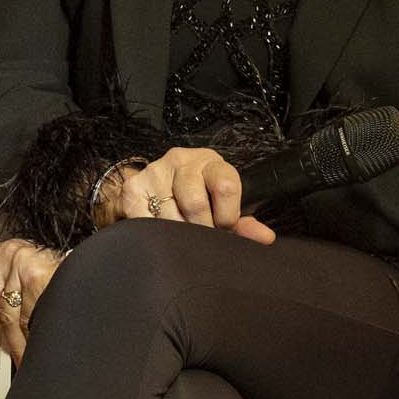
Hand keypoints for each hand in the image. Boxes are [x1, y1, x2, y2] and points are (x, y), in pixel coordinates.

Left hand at [0, 237, 60, 380]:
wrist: (100, 267)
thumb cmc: (62, 280)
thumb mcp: (23, 286)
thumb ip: (1, 302)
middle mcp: (4, 256)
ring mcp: (20, 264)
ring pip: (6, 319)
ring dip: (12, 348)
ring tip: (18, 366)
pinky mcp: (36, 275)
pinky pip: (26, 321)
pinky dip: (27, 343)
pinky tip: (30, 356)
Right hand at [97, 147, 276, 244]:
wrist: (158, 184)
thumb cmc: (200, 196)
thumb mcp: (224, 205)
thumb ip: (244, 222)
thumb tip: (266, 237)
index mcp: (211, 162)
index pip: (226, 186)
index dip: (228, 216)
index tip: (225, 227)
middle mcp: (181, 160)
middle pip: (196, 204)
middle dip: (202, 229)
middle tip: (202, 236)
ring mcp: (154, 172)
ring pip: (170, 217)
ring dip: (178, 234)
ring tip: (182, 235)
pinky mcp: (133, 189)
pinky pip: (146, 221)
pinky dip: (156, 234)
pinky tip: (162, 231)